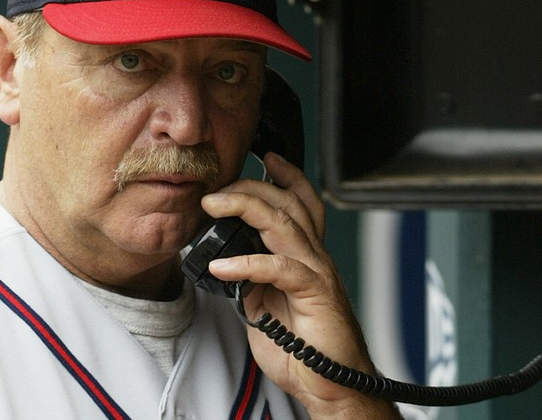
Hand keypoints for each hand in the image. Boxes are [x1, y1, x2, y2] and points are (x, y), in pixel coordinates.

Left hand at [201, 153, 399, 417]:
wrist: (332, 387)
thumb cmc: (304, 350)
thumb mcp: (265, 306)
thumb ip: (251, 278)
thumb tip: (226, 261)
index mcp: (306, 257)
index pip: (300, 203)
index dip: (286, 176)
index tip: (263, 158)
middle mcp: (315, 258)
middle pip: (289, 203)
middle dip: (251, 187)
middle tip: (217, 189)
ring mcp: (318, 274)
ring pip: (286, 224)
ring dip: (245, 208)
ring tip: (213, 206)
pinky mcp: (316, 295)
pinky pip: (280, 268)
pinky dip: (247, 263)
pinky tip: (221, 267)